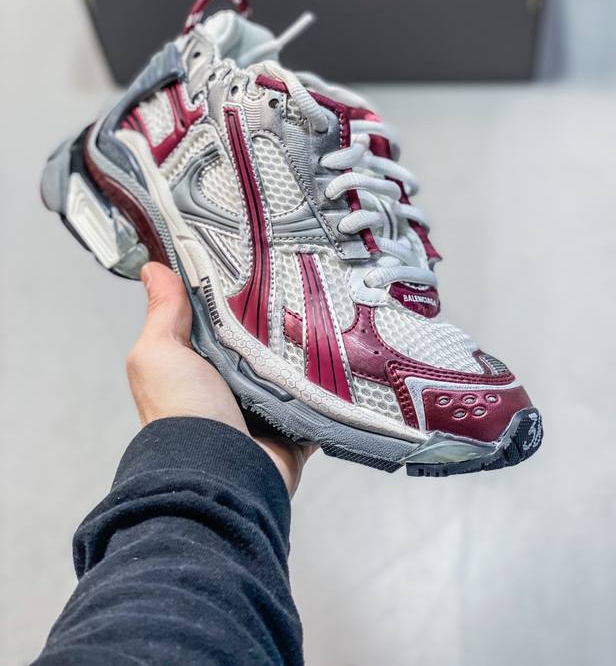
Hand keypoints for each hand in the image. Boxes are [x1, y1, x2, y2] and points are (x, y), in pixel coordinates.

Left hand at [126, 262, 315, 495]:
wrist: (219, 473)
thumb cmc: (180, 414)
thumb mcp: (158, 353)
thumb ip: (163, 313)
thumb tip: (152, 269)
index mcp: (198, 364)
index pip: (220, 318)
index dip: (235, 293)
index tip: (256, 260)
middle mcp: (231, 385)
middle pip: (262, 340)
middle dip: (280, 319)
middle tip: (303, 284)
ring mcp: (265, 407)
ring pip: (294, 367)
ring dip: (308, 351)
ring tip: (329, 315)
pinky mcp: (296, 427)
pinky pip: (321, 399)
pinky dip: (332, 387)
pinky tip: (344, 360)